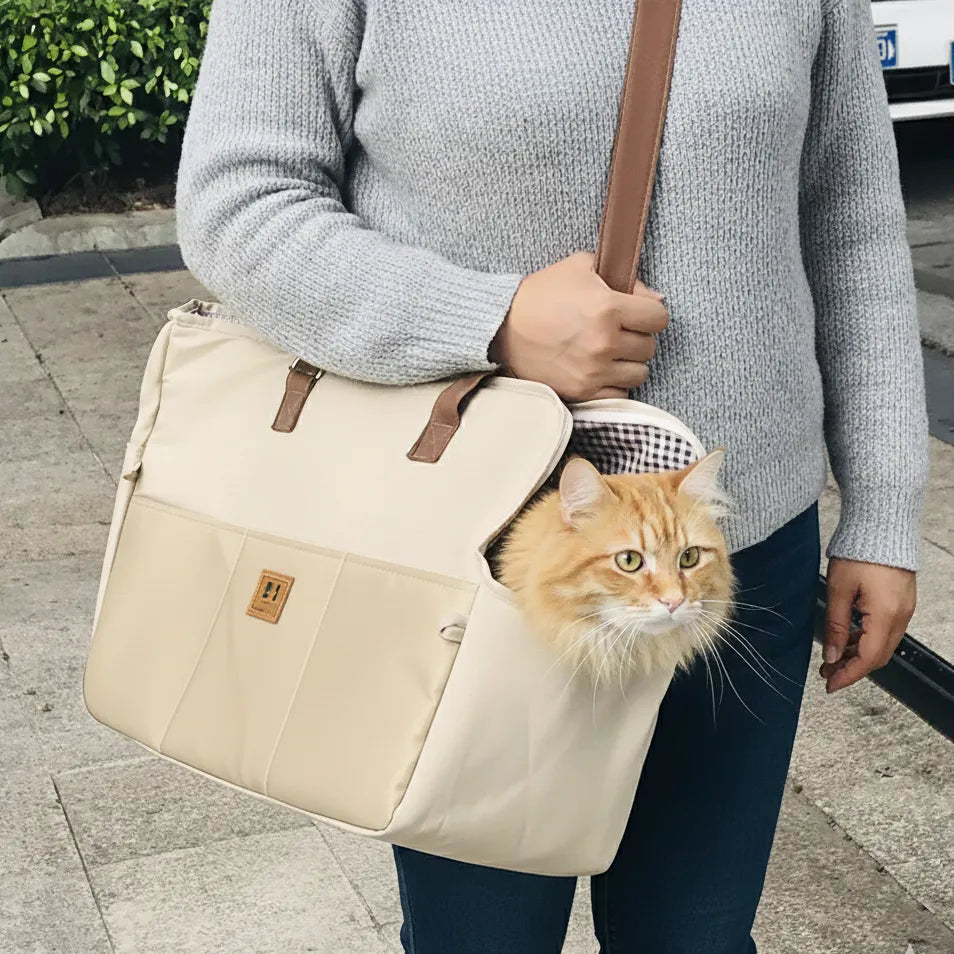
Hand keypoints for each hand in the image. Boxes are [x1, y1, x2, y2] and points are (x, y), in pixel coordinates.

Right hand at [489, 251, 668, 401]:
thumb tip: (654, 298)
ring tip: (607, 353)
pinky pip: (619, 395)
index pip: (658, 318)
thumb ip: (622, 276)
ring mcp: (593, 371)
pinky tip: (599, 371)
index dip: (649, 313)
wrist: (501, 329)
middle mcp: (604, 342)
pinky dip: (613, 385)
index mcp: (608, 308)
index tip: (636, 314)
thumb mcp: (580, 267)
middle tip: (616, 331)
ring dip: (627, 363)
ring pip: (638, 374)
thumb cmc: (540, 295)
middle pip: (648, 347)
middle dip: (636, 337)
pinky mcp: (581, 391)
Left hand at [821, 558, 916, 692]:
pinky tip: (849, 638)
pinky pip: (886, 630)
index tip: (830, 684)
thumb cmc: (859, 552)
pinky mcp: (901, 602)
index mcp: (886, 616)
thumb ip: (836, 626)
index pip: (869, 659)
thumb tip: (832, 655)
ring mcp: (904, 609)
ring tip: (833, 657)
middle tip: (827, 672)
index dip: (849, 675)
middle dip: (852, 668)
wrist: (881, 526)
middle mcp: (901, 616)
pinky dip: (868, 639)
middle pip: (878, 656)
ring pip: (883, 644)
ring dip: (859, 654)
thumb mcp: (838, 590)